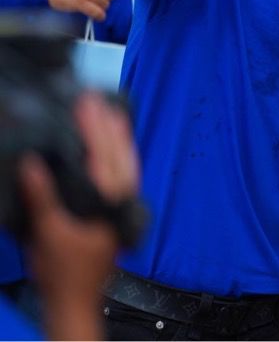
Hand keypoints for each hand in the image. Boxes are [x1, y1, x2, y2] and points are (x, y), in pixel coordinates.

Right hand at [21, 94, 138, 337]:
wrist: (74, 301)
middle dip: (108, 126)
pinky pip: (121, 176)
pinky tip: (111, 147)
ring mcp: (119, 206)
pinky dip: (117, 156)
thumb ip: (42, 197)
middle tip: (96, 99)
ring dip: (117, 138)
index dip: (95, 128)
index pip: (104, 156)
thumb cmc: (62, 270)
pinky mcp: (114, 212)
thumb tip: (32, 162)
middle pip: (119, 155)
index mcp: (108, 201)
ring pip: (125, 163)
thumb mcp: (47, 233)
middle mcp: (120, 200)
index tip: (86, 104)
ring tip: (110, 112)